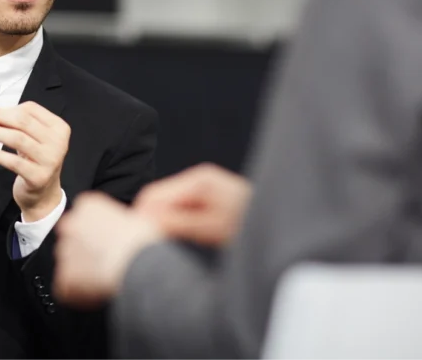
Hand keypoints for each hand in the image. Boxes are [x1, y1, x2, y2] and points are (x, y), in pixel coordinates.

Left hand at [0, 101, 68, 221]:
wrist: (45, 193)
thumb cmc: (36, 160)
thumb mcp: (34, 138)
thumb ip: (19, 123)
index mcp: (58, 127)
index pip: (30, 110)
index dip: (5, 109)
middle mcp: (58, 142)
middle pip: (23, 122)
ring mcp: (50, 160)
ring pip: (18, 139)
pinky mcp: (39, 177)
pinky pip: (15, 162)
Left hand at [53, 192, 159, 307]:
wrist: (141, 264)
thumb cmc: (144, 241)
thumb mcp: (136, 218)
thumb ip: (117, 223)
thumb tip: (120, 234)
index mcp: (87, 205)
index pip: (83, 218)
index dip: (98, 234)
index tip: (110, 243)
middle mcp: (71, 224)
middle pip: (73, 239)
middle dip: (86, 252)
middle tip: (107, 262)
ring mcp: (66, 250)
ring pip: (70, 263)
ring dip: (83, 272)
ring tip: (106, 278)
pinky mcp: (65, 276)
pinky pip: (68, 287)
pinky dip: (80, 293)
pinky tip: (99, 292)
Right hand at [132, 163, 251, 246]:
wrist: (284, 224)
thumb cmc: (251, 225)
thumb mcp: (212, 228)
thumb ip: (179, 223)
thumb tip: (146, 221)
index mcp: (199, 180)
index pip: (155, 194)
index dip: (142, 216)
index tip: (137, 237)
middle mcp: (199, 178)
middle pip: (159, 198)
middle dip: (151, 218)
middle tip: (149, 242)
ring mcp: (204, 187)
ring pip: (168, 205)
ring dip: (163, 222)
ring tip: (165, 241)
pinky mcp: (208, 198)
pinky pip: (180, 209)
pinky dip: (175, 222)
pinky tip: (179, 236)